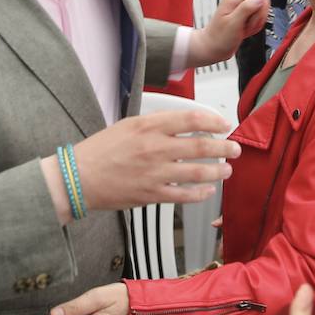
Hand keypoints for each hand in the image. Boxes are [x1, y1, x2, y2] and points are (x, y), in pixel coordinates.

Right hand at [69, 110, 239, 212]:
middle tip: (235, 148)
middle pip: (200, 145)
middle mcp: (154, 147)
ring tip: (227, 170)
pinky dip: (200, 193)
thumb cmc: (101, 149)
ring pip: (197, 172)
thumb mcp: (128, 124)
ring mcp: (155, 172)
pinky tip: (208, 190)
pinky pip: (183, 195)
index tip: (224, 124)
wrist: (80, 177)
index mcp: (148, 126)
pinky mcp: (151, 194)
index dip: (213, 121)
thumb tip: (183, 123)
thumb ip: (155, 123)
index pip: (190, 118)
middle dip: (223, 147)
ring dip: (217, 171)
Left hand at [189, 0, 269, 66]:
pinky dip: (254, 27)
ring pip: (261, 13)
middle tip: (245, 26)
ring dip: (255, 24)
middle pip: (262, 4)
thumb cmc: (219, 38)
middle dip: (257, 19)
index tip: (249, 21)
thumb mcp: (233, 23)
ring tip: (243, 29)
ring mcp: (242, 7)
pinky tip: (244, 30)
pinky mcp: (245, 15)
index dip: (258, 12)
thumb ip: (246, 9)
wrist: (213, 48)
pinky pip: (258, 19)